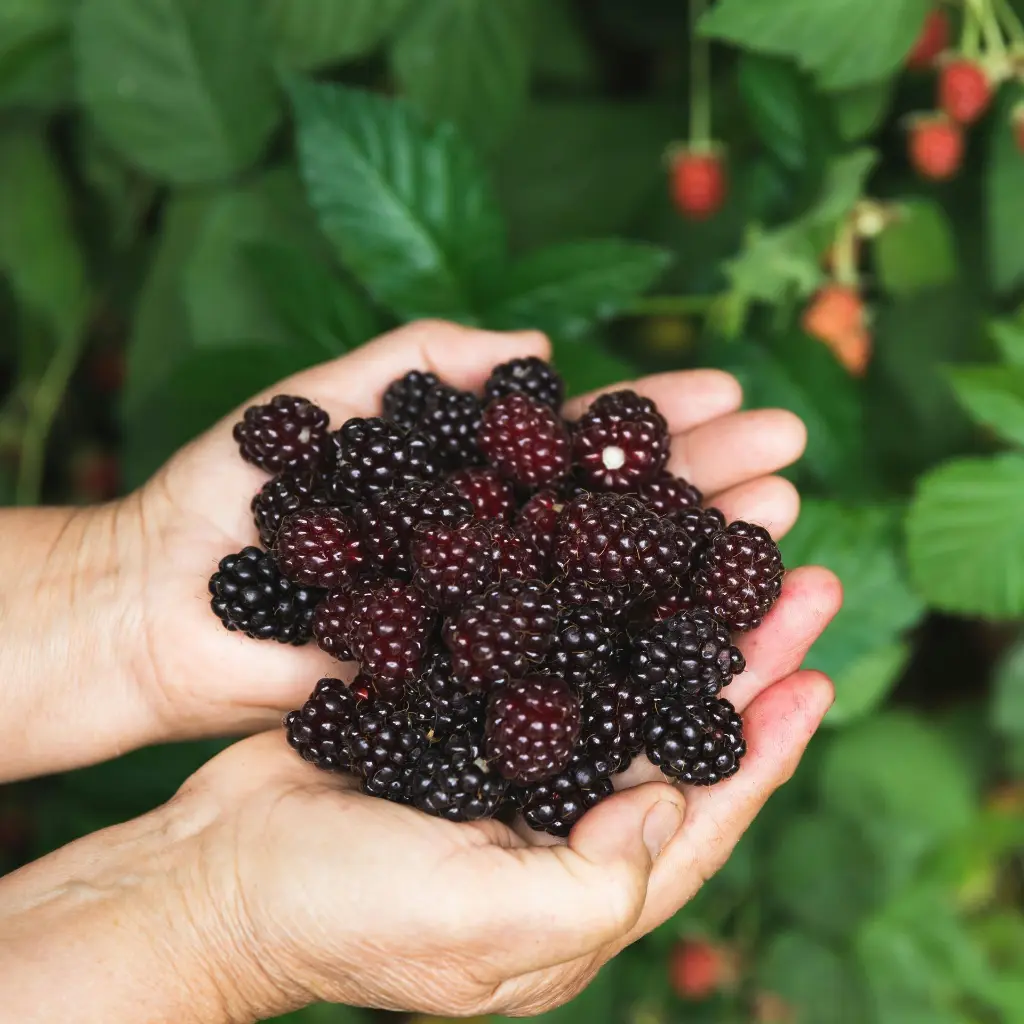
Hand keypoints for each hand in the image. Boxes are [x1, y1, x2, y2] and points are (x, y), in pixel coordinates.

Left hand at [8, 317, 822, 777]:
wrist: (155, 605)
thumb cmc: (225, 498)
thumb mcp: (321, 403)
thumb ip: (424, 362)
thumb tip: (544, 349)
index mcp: (470, 482)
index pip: (579, 444)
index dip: (654, 415)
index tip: (733, 387)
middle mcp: (496, 552)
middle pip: (614, 513)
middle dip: (704, 478)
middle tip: (792, 454)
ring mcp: (489, 623)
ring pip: (607, 588)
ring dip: (694, 555)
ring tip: (779, 521)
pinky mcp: (468, 689)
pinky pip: (559, 671)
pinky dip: (631, 650)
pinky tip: (705, 632)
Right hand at [132, 560, 836, 1019]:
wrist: (218, 871)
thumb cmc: (340, 916)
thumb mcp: (476, 929)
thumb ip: (591, 884)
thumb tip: (671, 802)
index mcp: (581, 889)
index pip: (701, 813)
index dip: (763, 744)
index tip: (813, 669)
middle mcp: (560, 821)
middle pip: (671, 728)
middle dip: (735, 655)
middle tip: (792, 576)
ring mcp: (511, 763)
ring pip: (613, 677)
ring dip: (667, 615)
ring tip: (718, 547)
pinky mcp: (463, 715)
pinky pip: (541, 653)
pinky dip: (578, 605)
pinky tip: (603, 551)